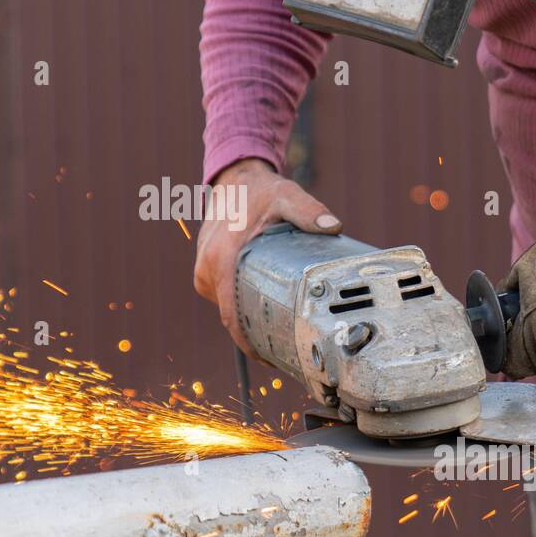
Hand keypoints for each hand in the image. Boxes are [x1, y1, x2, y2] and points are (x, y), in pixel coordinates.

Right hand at [193, 158, 341, 357]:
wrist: (233, 178)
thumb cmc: (259, 190)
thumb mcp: (286, 196)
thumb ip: (309, 210)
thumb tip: (333, 226)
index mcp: (222, 258)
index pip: (231, 314)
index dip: (247, 342)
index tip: (267, 359)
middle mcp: (207, 268)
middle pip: (230, 315)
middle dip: (255, 334)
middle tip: (287, 347)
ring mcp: (203, 270)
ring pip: (227, 307)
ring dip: (247, 317)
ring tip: (278, 328)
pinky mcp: (204, 270)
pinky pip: (223, 296)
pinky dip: (239, 303)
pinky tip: (260, 307)